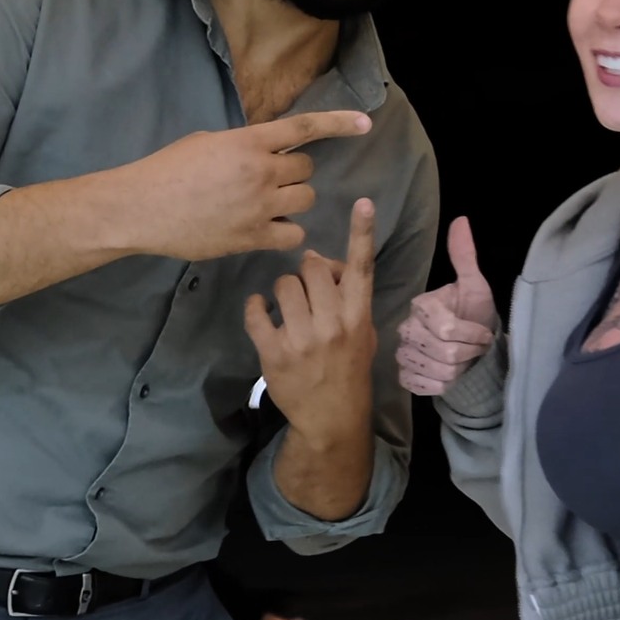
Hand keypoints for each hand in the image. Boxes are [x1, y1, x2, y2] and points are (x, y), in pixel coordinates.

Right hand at [117, 109, 370, 261]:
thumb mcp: (206, 142)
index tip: (365, 123)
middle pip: (307, 171)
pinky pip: (292, 232)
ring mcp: (259, 205)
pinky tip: (265, 228)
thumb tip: (261, 151)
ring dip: (291, 201)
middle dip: (293, 175)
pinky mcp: (253, 237)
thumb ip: (242, 145)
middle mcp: (260, 171)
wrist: (142, 208)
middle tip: (269, 181)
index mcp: (248, 141)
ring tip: (265, 205)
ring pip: (305, 200)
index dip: (338, 123)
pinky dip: (285, 230)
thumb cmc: (167, 170)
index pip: (304, 128)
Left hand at [244, 199, 377, 442]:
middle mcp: (332, 324)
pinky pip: (257, 311)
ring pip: (284, 284)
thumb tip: (321, 261)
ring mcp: (302, 339)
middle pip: (313, 268)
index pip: (361, 269)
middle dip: (307, 271)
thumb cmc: (348, 367)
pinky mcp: (274, 352)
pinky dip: (256, 306)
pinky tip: (262, 311)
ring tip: (288, 308)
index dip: (362, 233)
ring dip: (283, 289)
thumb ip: (348, 298)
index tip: (363, 203)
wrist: (331, 417)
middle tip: (307, 288)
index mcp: (358, 317)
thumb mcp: (362, 333)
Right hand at [396, 216, 496, 395]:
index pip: (447, 328)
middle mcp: (405, 328)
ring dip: (458, 372)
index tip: (484, 334)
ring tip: (465, 363)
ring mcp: (402, 354)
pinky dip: (441, 386)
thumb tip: (461, 220)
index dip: (472, 334)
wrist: (473, 352)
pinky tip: (449, 378)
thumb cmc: (475, 316)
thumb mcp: (476, 287)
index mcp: (421, 304)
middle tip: (476, 349)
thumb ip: (465, 257)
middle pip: (444, 353)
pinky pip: (421, 387)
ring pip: (436, 372)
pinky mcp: (403, 377)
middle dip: (469, 354)